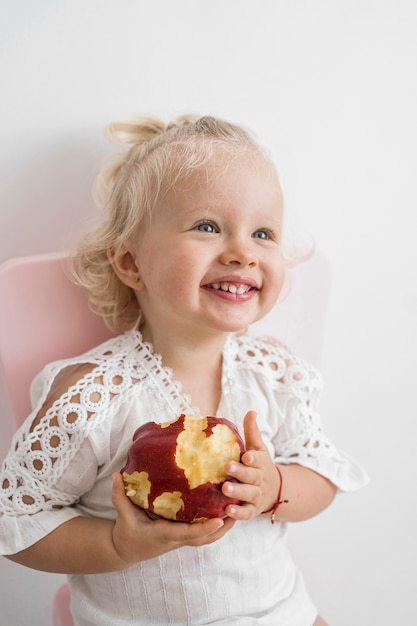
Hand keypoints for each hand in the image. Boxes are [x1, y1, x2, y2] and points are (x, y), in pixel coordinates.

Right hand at [111, 472, 234, 565]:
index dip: (204, 528)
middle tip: (238, 510)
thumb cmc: (126, 532)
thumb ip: (119, 495)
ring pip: (207, 538)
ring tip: (238, 508)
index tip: (220, 520)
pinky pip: (203, 534)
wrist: (126, 550)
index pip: (187, 533)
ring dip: (223, 527)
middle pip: (205, 538)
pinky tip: (225, 511)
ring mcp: (181, 540)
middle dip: (223, 527)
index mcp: (163, 534)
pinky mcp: (183, 536)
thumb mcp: (122, 514)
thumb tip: (116, 475)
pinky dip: (216, 526)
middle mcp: (176, 539)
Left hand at [222, 411, 278, 520]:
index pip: (258, 459)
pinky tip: (227, 512)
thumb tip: (251, 411)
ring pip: (249, 494)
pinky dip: (238, 514)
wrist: (274, 490)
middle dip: (241, 473)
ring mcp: (257, 495)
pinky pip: (247, 514)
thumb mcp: (258, 448)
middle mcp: (260, 479)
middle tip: (227, 468)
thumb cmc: (259, 465)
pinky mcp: (252, 510)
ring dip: (238, 492)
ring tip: (225, 489)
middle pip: (252, 476)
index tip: (246, 456)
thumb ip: (252, 431)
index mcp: (260, 462)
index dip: (253, 458)